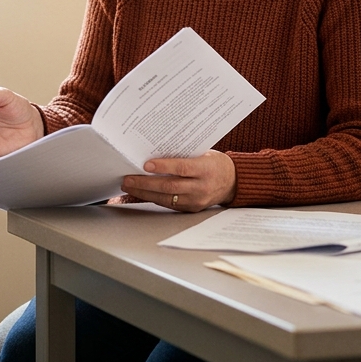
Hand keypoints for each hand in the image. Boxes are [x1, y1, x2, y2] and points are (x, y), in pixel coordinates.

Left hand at [120, 150, 236, 212]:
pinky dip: (154, 198)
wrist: (233, 182)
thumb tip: (154, 152)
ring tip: (129, 186)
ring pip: (167, 198)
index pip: (182, 168)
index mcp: (206, 169)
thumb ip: (183, 155)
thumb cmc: (214, 163)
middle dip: (145, 183)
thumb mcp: (204, 154)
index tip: (145, 164)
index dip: (163, 166)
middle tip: (128, 179)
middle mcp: (202, 187)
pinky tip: (142, 193)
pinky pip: (170, 204)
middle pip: (170, 186)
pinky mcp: (192, 208)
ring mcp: (197, 200)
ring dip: (144, 193)